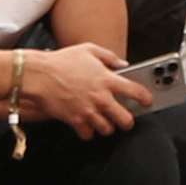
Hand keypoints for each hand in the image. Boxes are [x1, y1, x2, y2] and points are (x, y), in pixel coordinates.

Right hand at [19, 44, 151, 140]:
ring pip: (107, 129)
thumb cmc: (61, 61)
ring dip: (107, 127)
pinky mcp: (75, 120)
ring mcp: (88, 111)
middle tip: (125, 118)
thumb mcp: (89, 50)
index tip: (147, 101)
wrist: (38, 75)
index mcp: (107, 79)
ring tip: (105, 121)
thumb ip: (109, 57)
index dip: (145, 98)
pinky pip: (88, 134)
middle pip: (125, 119)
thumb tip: (123, 64)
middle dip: (128, 121)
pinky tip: (87, 125)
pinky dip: (89, 133)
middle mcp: (101, 98)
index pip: (136, 92)